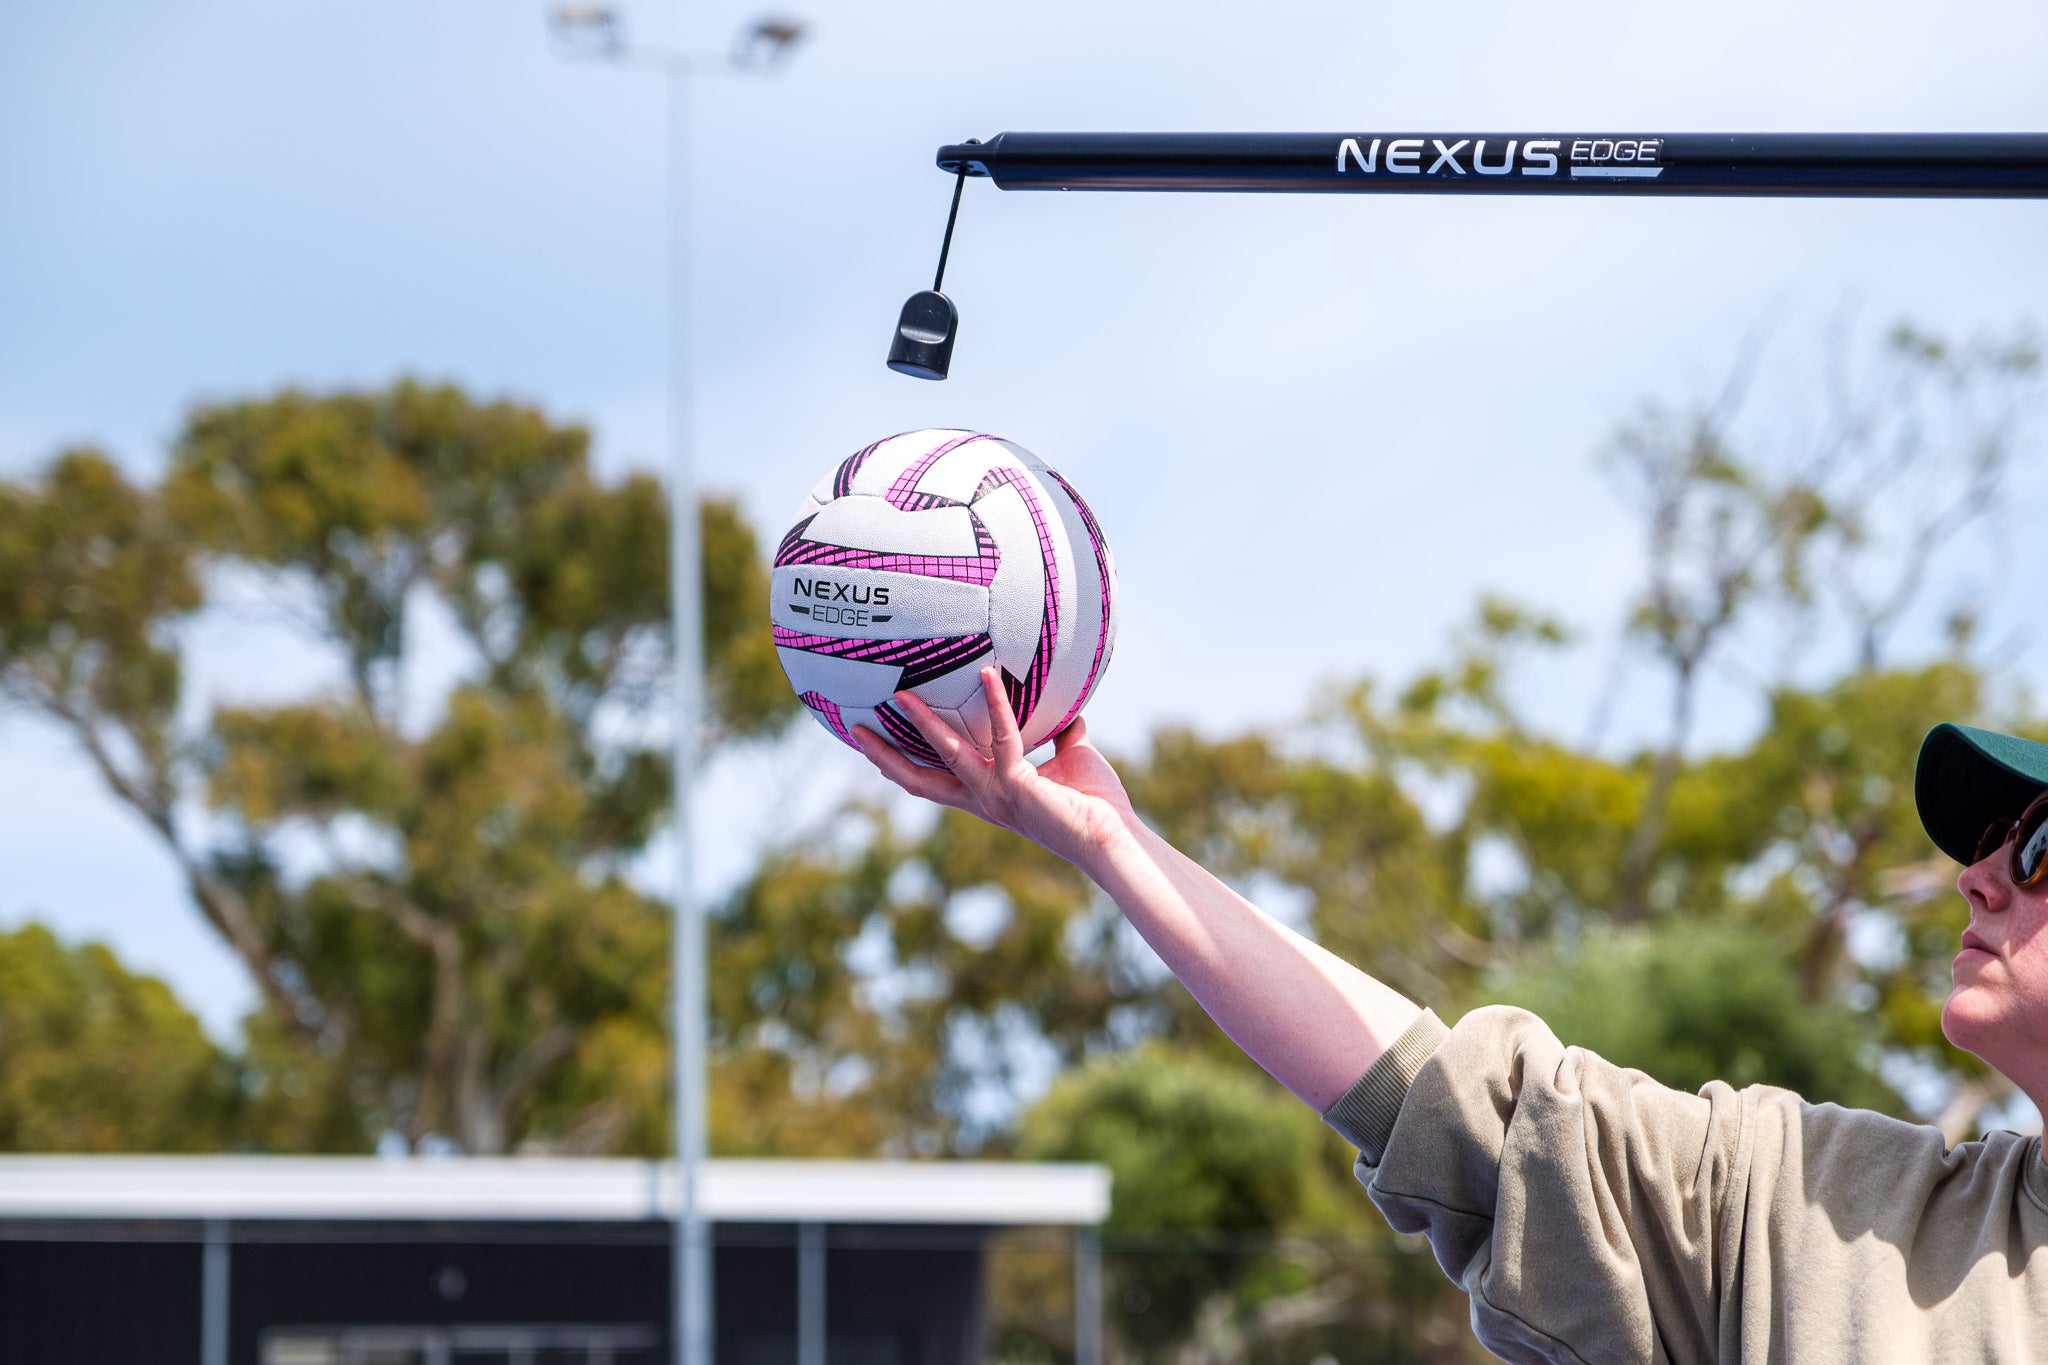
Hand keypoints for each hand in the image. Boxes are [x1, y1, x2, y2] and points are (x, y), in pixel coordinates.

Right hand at [852, 666, 1139, 876]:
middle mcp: (984, 799)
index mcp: (989, 797)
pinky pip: (1000, 738)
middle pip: (920, 778)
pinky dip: (994, 705)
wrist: (1113, 837)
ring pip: (947, 755)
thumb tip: (1070, 713)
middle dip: (886, 755)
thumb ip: (1062, 738)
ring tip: (902, 695)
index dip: (902, 765)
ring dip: (923, 724)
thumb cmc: (1096, 805)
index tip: (874, 747)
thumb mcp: (1071, 761)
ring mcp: (996, 794)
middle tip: (854, 728)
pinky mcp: (1017, 786)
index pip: (934, 781)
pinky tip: (988, 676)